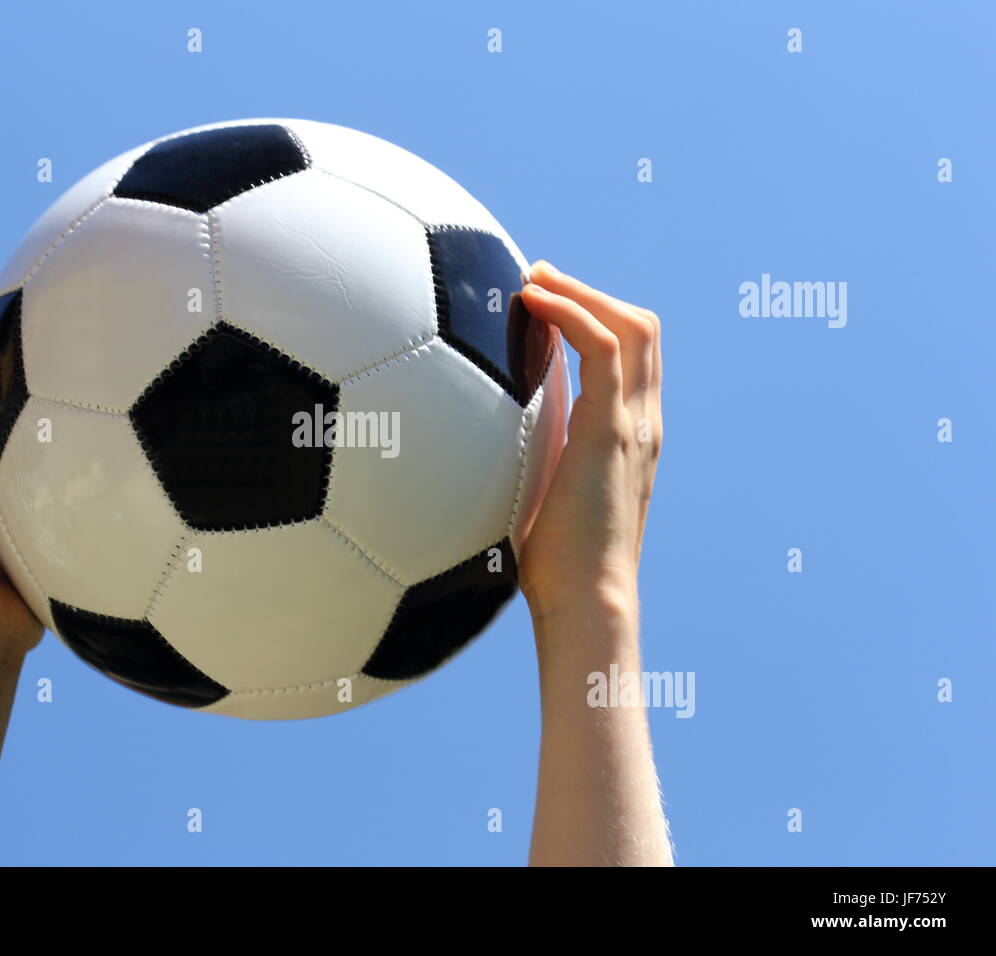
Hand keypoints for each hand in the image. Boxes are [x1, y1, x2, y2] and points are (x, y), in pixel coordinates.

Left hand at [517, 262, 662, 620]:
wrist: (587, 603)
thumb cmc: (558, 569)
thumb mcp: (547, 501)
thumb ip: (536, 465)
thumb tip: (486, 446)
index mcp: (631, 439)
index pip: (632, 360)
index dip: (595, 320)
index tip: (545, 305)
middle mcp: (644, 424)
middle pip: (643, 330)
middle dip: (591, 291)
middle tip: (539, 278)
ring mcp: (635, 424)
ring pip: (632, 326)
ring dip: (581, 290)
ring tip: (534, 276)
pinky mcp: (614, 430)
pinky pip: (603, 346)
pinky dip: (571, 310)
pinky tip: (531, 299)